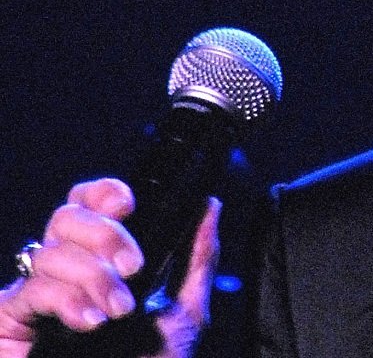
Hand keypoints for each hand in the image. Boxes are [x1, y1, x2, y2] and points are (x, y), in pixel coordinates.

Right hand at [0, 179, 219, 357]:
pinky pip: (29, 292)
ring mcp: (32, 299)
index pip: (89, 203)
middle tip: (133, 267)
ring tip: (116, 313)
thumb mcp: (184, 315)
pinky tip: (89, 322)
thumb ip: (196, 259)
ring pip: (50, 251)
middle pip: (67, 215)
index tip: (129, 205)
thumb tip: (209, 206)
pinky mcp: (8, 323)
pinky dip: (65, 301)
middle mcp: (64, 273)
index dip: (104, 193)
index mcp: (102, 262)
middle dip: (105, 233)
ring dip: (92, 277)